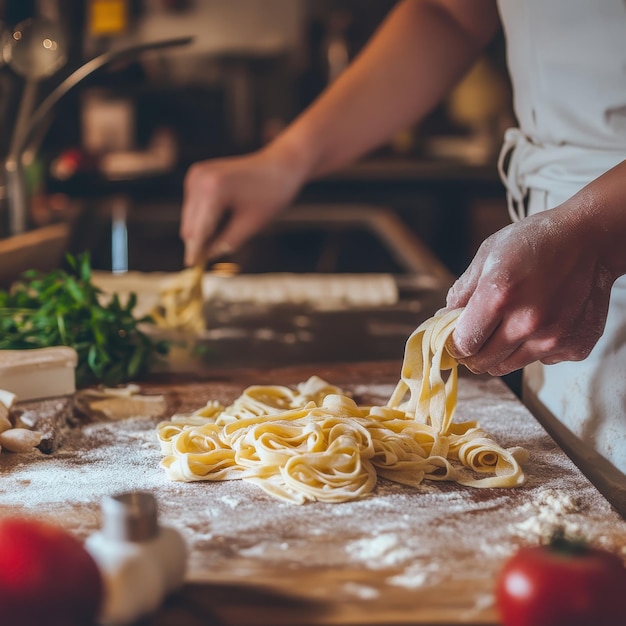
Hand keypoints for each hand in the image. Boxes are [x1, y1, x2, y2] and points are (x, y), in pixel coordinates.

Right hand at [180, 148, 303, 265]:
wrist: (280, 165)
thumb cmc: (272, 195)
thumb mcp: (251, 225)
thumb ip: (226, 243)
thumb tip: (206, 257)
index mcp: (213, 189)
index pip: (199, 229)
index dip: (196, 251)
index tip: (192, 268)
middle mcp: (199, 179)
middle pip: (190, 225)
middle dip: (199, 242)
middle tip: (210, 260)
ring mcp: (196, 175)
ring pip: (190, 217)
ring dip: (202, 231)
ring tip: (230, 229)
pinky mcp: (197, 175)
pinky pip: (194, 207)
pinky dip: (204, 218)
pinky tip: (226, 217)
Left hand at [445, 204, 616, 375]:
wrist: (589, 239)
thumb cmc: (535, 242)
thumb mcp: (487, 255)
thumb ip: (461, 292)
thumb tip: (443, 319)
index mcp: (499, 297)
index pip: (462, 344)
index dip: (454, 342)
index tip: (456, 335)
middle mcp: (527, 322)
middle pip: (482, 363)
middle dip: (474, 351)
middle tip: (479, 333)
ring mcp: (553, 337)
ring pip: (508, 366)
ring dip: (502, 351)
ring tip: (511, 322)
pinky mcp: (574, 346)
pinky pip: (540, 360)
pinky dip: (535, 347)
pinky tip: (541, 321)